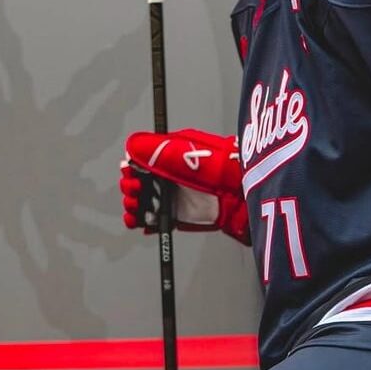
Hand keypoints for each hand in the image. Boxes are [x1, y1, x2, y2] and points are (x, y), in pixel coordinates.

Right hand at [121, 129, 249, 244]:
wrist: (240, 193)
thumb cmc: (221, 167)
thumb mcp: (187, 152)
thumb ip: (158, 151)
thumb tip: (132, 147)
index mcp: (167, 156)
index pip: (138, 161)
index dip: (131, 167)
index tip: (130, 172)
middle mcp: (167, 177)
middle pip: (137, 182)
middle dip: (130, 187)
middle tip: (136, 190)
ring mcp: (171, 197)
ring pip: (142, 202)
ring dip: (133, 205)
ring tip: (136, 207)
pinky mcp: (176, 216)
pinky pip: (153, 221)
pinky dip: (143, 222)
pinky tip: (140, 222)